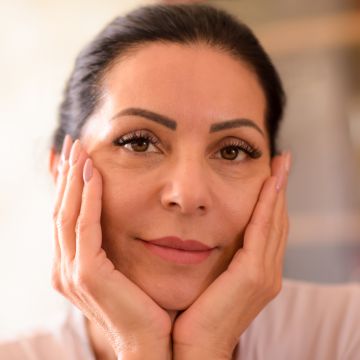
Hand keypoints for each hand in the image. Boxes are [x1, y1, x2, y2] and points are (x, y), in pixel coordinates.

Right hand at [51, 135, 171, 358]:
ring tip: (80, 150)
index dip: (68, 184)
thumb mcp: (125, 268)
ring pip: (67, 214)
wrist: (153, 344)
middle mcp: (66, 267)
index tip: (75, 157)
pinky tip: (95, 173)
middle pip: (61, 210)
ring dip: (73, 179)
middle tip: (73, 144)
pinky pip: (86, 227)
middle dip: (66, 175)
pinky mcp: (87, 275)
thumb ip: (114, 245)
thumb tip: (118, 220)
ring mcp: (72, 272)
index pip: (66, 215)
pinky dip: (89, 198)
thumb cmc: (145, 304)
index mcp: (74, 265)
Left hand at [172, 153, 290, 359]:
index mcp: (256, 271)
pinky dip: (267, 207)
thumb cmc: (194, 313)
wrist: (193, 349)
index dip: (270, 199)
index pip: (267, 226)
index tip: (270, 174)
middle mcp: (267, 271)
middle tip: (281, 161)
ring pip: (274, 222)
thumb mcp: (207, 278)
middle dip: (279, 189)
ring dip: (277, 192)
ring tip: (279, 165)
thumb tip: (200, 233)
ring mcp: (264, 274)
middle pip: (276, 221)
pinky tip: (268, 184)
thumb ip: (214, 257)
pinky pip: (262, 232)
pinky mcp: (254, 276)